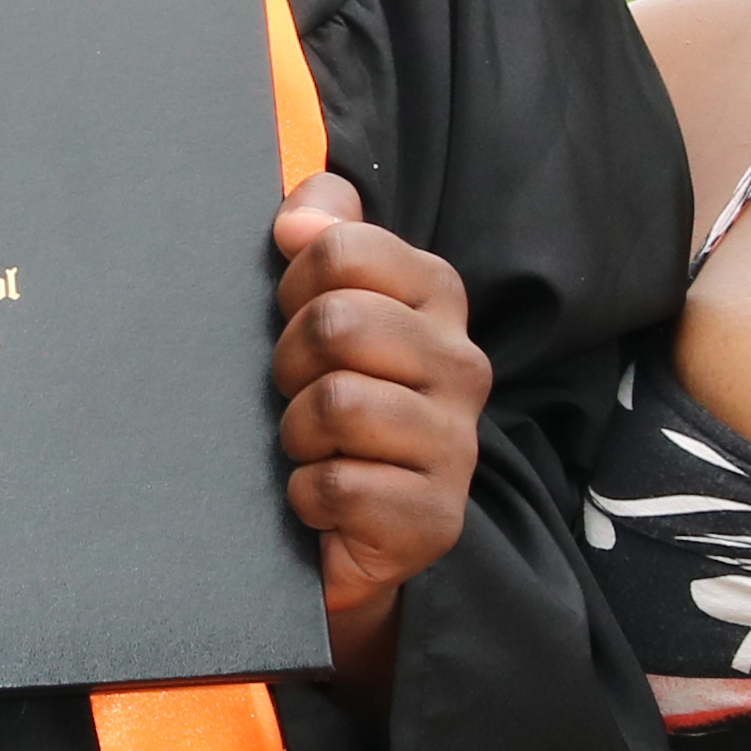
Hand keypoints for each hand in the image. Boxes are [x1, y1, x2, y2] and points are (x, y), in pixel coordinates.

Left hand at [269, 176, 485, 682]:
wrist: (351, 535)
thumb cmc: (330, 403)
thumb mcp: (319, 303)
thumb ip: (320, 230)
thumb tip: (300, 215)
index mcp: (436, 297)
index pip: (344, 247)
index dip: (295, 284)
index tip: (296, 317)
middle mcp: (462, 364)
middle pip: (337, 323)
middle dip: (289, 361)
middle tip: (298, 391)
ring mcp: (457, 444)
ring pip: (337, 404)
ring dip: (297, 434)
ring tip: (314, 446)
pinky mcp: (436, 518)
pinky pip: (339, 486)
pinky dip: (309, 496)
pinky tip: (325, 502)